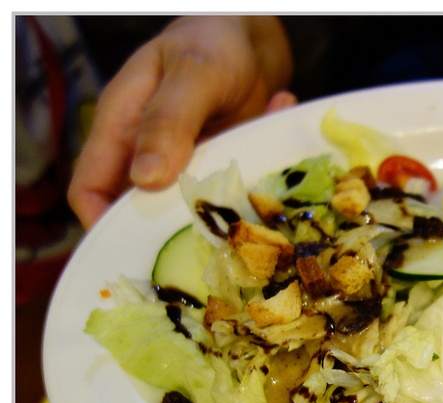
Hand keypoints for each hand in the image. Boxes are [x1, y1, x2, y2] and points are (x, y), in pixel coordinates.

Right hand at [67, 16, 293, 228]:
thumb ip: (168, 121)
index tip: (132, 251)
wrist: (253, 38)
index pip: (90, 188)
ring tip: (250, 218)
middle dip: (168, 234)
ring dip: (220, 215)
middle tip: (207, 249)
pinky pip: (232, 194)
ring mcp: (186, 165)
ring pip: (190, 210)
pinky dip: (255, 187)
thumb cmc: (212, 42)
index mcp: (121, 127)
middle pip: (141, 211)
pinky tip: (278, 169)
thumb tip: (145, 179)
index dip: (101, 223)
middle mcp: (148, 153)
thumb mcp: (192, 74)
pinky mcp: (221, 171)